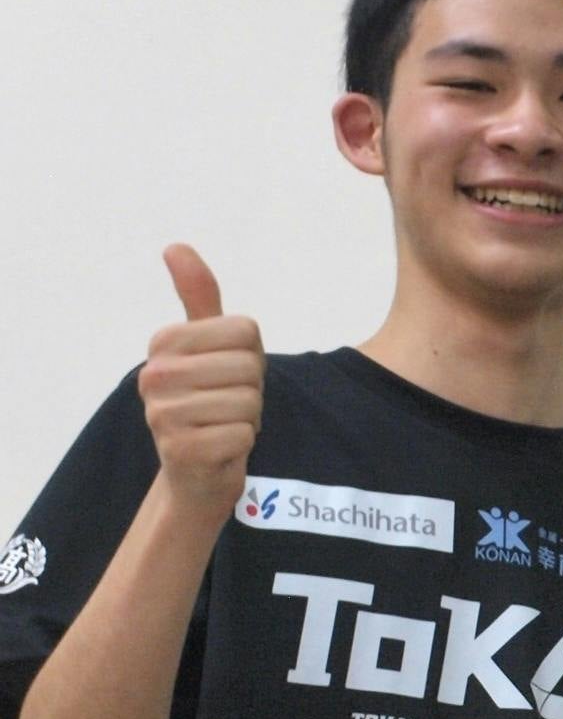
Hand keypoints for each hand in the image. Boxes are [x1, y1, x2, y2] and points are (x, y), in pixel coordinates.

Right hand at [137, 245, 263, 522]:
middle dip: (252, 391)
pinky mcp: (179, 450)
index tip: (228, 375)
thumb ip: (199, 297)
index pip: (245, 332)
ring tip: (223, 425)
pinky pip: (243, 434)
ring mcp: (161, 415)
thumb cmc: (211, 401)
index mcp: (163, 343)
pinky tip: (220, 448)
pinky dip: (243, 444)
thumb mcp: (209, 345)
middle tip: (228, 406)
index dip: (251, 357)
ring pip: (248, 402)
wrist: (197, 472)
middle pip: (248, 367)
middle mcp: (153, 375)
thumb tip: (175, 246)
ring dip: (248, 419)